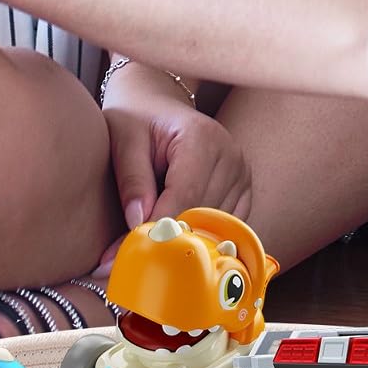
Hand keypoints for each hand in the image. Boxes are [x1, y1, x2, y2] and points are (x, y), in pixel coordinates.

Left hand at [98, 83, 252, 270]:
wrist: (158, 105)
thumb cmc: (137, 119)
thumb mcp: (123, 138)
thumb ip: (131, 178)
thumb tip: (138, 222)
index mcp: (203, 138)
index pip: (185, 196)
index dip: (159, 227)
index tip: (129, 252)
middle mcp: (232, 157)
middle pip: (202, 215)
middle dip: (167, 240)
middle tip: (130, 262)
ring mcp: (243, 176)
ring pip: (217, 227)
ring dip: (185, 244)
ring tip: (149, 255)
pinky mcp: (244, 192)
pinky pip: (227, 228)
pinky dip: (202, 240)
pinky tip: (176, 244)